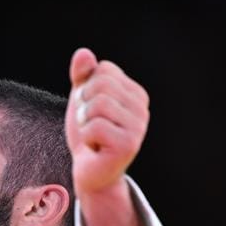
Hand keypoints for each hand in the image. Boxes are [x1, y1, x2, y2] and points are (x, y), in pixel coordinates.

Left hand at [66, 47, 150, 194]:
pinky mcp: (128, 146)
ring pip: (97, 104)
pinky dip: (86, 137)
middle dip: (84, 104)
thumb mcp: (82, 99)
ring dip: (84, 122)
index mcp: (136, 94)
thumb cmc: (88, 134)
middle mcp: (143, 109)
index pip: (105, 69)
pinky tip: (95, 148)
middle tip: (90, 124)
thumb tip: (83, 54)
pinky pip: (94, 126)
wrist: (90, 171)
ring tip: (93, 136)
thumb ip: (83, 76)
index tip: (93, 111)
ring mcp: (138, 128)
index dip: (88, 88)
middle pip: (101, 84)